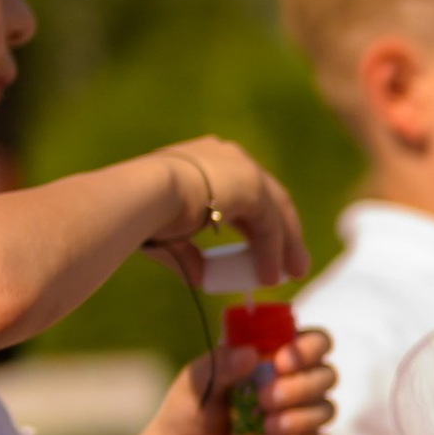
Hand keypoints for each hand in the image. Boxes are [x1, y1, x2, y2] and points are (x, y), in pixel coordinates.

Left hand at [141, 326, 337, 434]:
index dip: (309, 348)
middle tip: (265, 400)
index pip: (314, 342)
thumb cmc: (188, 411)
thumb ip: (220, 365)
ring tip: (267, 430)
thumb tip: (250, 354)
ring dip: (301, 418)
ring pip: (326, 409)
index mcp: (272, 358)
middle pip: (326, 375)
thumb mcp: (195, 383)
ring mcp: (298, 417)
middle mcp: (292, 383)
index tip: (282, 363)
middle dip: (301, 387)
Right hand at [144, 137, 311, 289]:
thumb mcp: (169, 236)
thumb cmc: (143, 214)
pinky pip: (270, 225)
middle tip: (289, 262)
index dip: (253, 220)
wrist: (141, 196)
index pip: (241, 189)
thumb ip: (188, 253)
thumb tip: (200, 278)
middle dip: (281, 232)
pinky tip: (269, 276)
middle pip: (268, 197)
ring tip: (292, 275)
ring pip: (274, 212)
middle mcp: (228, 156)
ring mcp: (243, 167)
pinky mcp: (252, 187)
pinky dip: (274, 252)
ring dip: (286, 245)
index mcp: (205, 158)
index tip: (258, 246)